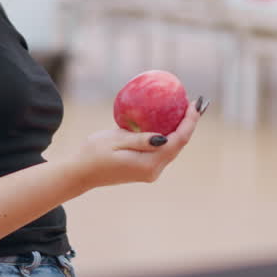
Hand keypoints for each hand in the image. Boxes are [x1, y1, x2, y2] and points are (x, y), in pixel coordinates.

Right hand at [68, 98, 204, 189]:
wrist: (80, 173)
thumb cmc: (93, 153)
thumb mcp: (115, 141)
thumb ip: (140, 139)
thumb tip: (165, 138)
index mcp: (148, 163)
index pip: (178, 140)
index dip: (189, 122)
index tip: (195, 104)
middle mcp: (153, 170)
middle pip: (179, 145)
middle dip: (189, 123)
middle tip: (196, 103)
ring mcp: (150, 172)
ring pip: (173, 148)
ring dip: (181, 129)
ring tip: (187, 110)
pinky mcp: (145, 169)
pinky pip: (163, 150)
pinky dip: (170, 135)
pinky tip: (169, 122)